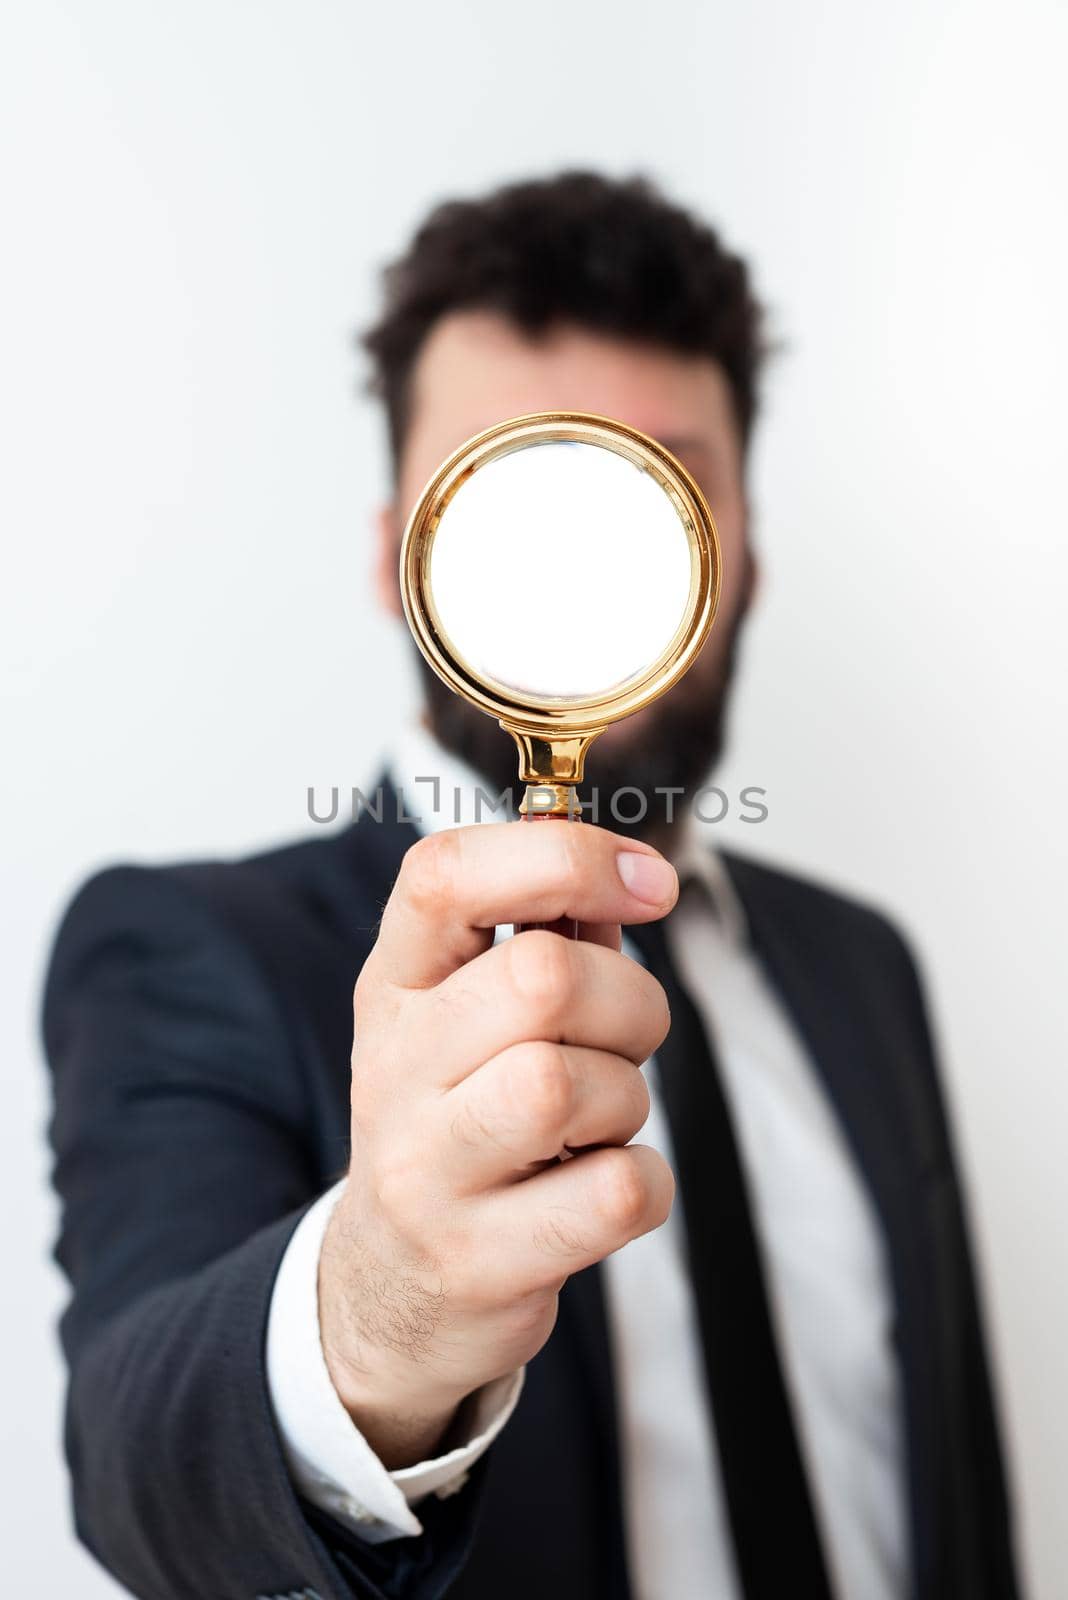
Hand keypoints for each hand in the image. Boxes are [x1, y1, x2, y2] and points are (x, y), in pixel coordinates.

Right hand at [319, 821, 677, 1467]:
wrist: (394, 1291)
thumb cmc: (459, 1122)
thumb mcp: (469, 1018)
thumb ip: (545, 938)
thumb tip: (631, 878)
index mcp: (393, 985)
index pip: (444, 875)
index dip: (563, 855)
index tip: (647, 883)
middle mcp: (392, 1068)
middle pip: (541, 979)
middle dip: (628, 1000)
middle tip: (624, 1037)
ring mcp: (425, 1171)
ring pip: (571, 1087)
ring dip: (627, 1096)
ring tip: (598, 1122)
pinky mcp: (479, 1261)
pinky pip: (618, 1191)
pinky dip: (642, 1182)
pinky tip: (599, 1186)